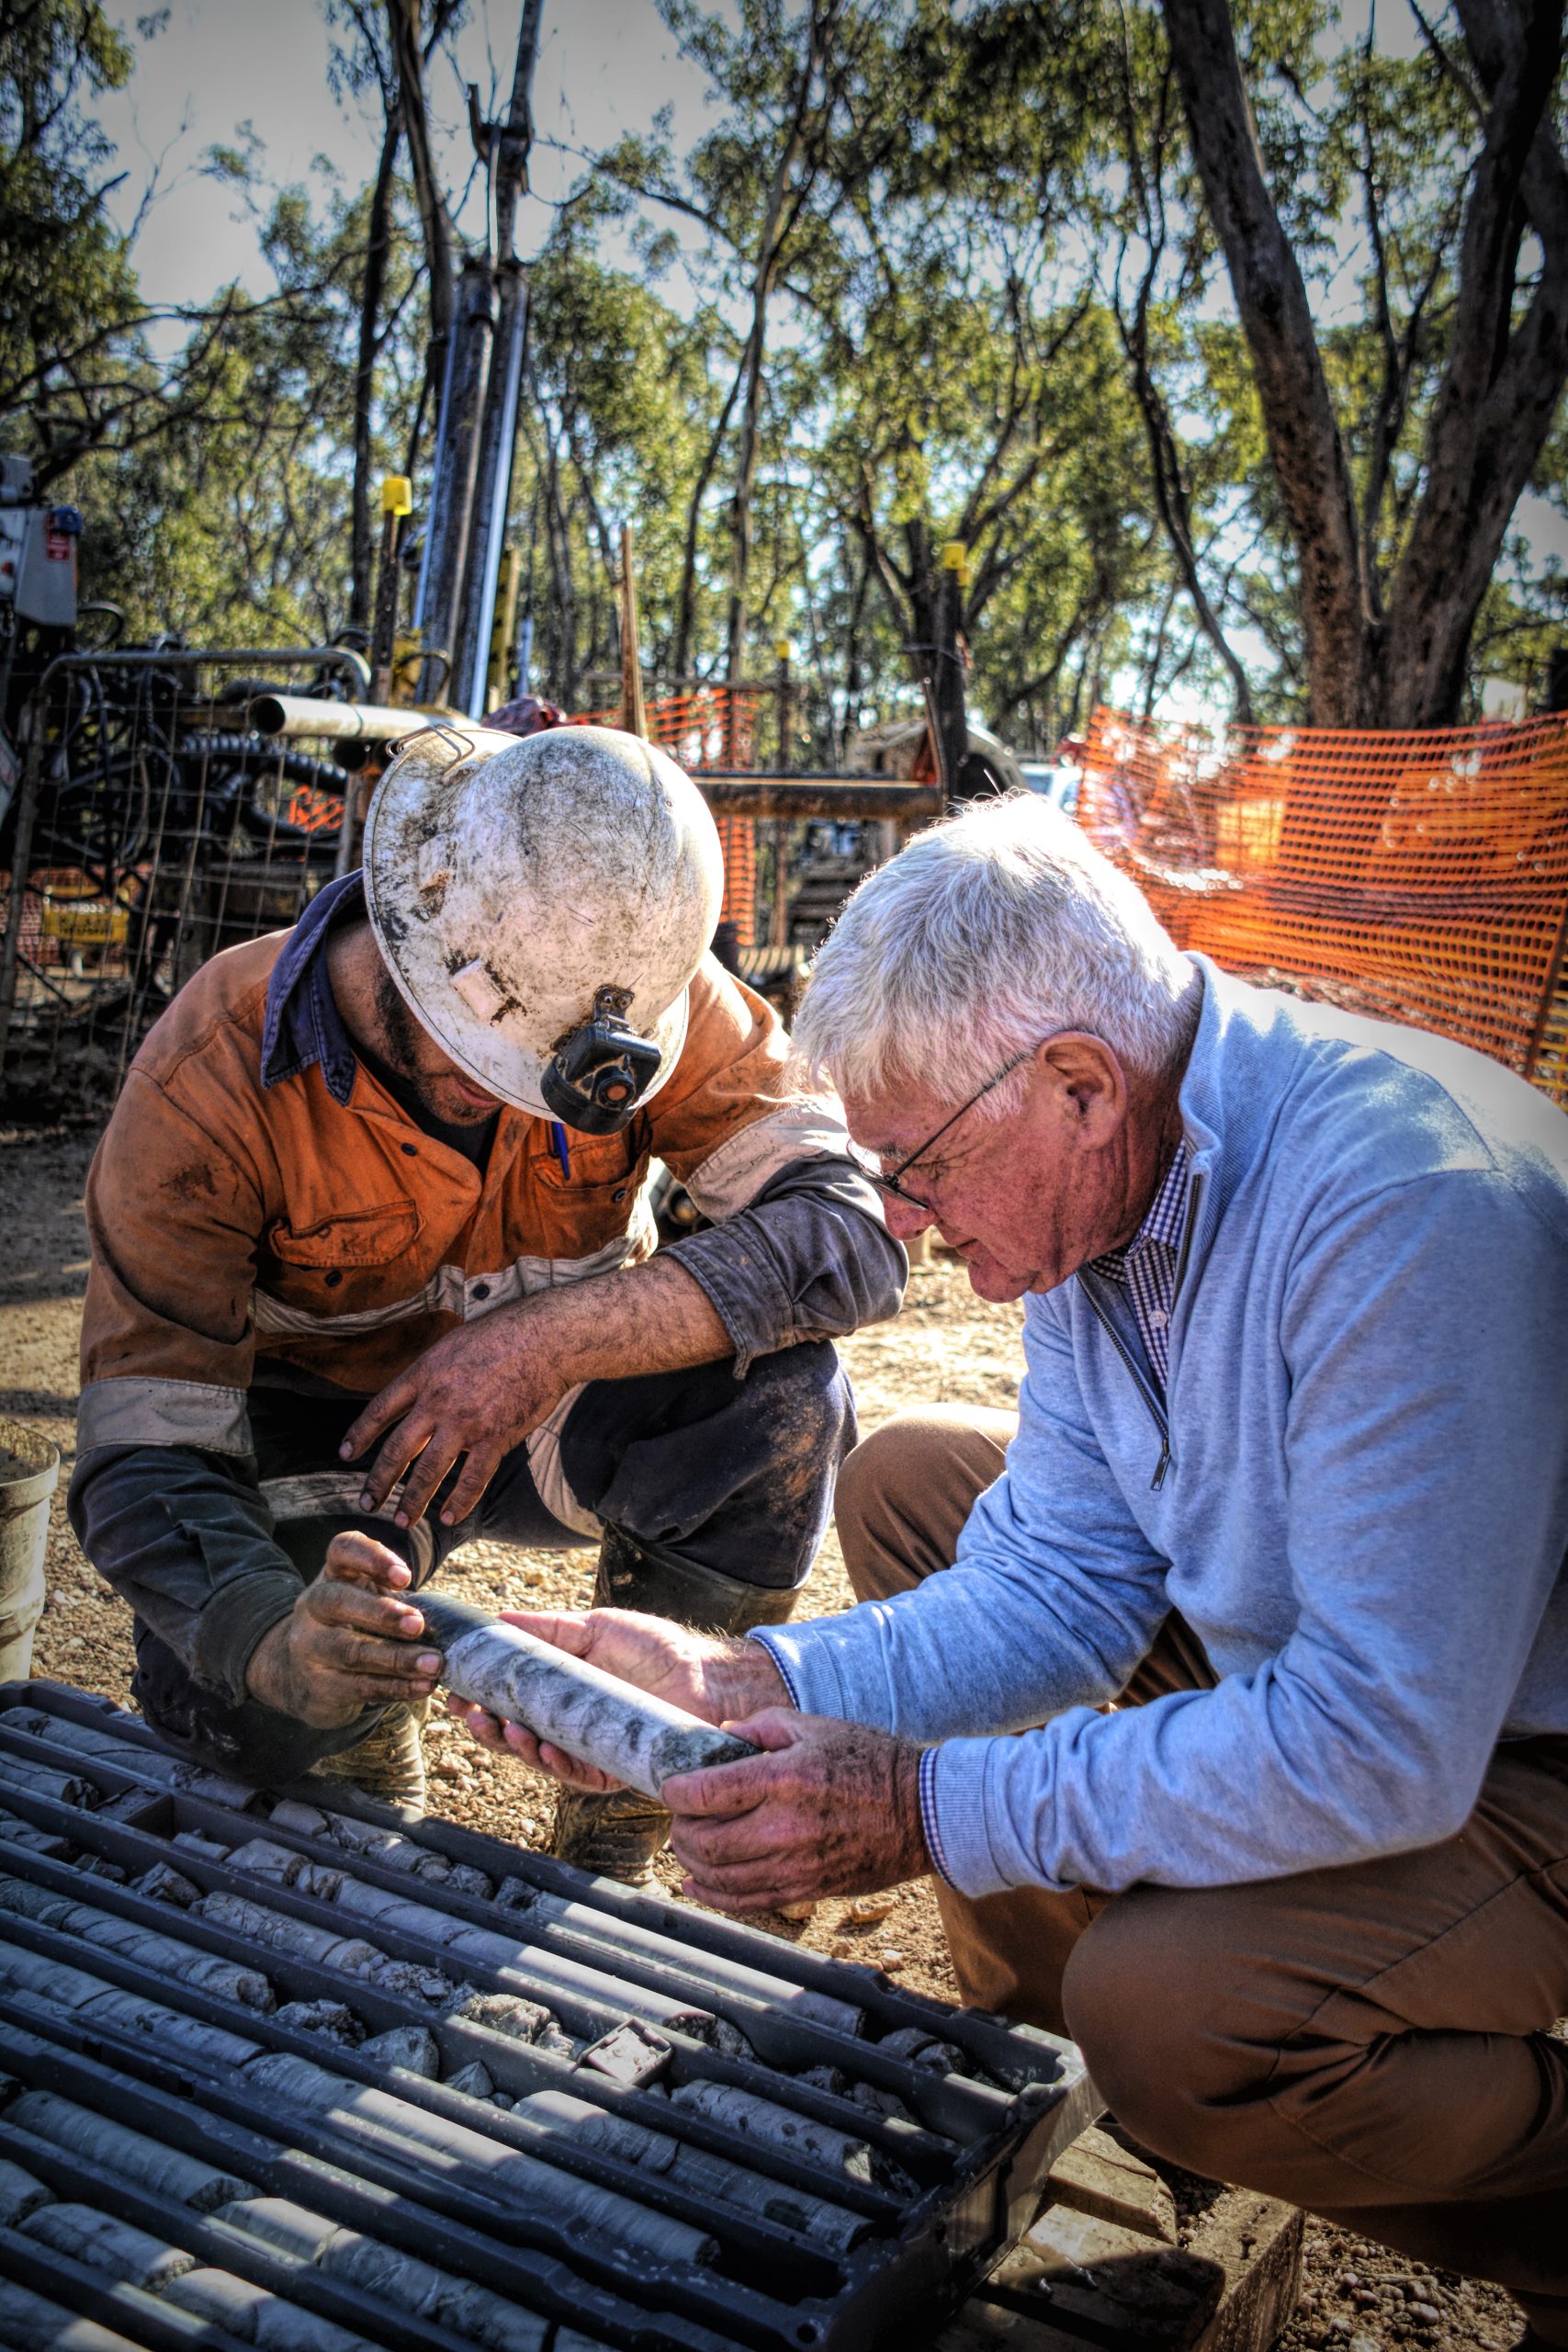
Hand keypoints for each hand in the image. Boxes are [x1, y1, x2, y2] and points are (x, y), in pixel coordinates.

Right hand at [245, 1531, 443, 1727]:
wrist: (304, 1676)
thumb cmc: (355, 1627)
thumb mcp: (370, 1602)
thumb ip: (402, 1602)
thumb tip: (455, 1624)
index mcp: (333, 1575)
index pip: (342, 1550)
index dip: (371, 1557)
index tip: (405, 1576)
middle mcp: (313, 1607)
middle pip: (338, 1601)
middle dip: (382, 1613)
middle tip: (418, 1624)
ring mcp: (309, 1648)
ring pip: (351, 1651)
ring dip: (398, 1659)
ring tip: (434, 1663)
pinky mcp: (317, 1686)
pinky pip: (359, 1687)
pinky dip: (396, 1688)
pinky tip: (423, 1686)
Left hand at [339, 1300, 568, 1528]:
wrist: (544, 1339)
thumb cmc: (501, 1335)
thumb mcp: (451, 1345)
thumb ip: (430, 1373)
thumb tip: (414, 1395)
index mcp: (424, 1375)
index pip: (380, 1410)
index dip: (360, 1435)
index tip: (346, 1455)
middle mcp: (437, 1401)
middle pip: (398, 1449)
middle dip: (379, 1480)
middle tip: (366, 1502)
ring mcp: (466, 1422)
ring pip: (429, 1471)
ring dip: (412, 1500)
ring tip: (402, 1521)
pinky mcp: (495, 1437)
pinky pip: (473, 1478)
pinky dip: (460, 1500)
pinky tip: (449, 1516)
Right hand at [444, 1606, 789, 1791]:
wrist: (706, 1677)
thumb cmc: (657, 1649)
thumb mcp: (597, 1628)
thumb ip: (549, 1629)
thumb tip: (498, 1619)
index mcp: (563, 1690)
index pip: (511, 1701)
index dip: (482, 1701)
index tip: (458, 1693)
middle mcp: (571, 1723)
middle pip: (516, 1734)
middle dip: (488, 1729)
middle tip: (472, 1717)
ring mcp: (589, 1748)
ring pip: (540, 1759)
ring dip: (516, 1747)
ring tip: (504, 1730)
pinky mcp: (613, 1771)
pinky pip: (576, 1775)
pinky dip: (556, 1764)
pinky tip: (545, 1747)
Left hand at [661, 1709, 927, 1914]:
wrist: (923, 1812)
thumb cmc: (871, 1761)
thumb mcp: (815, 1726)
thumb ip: (761, 1726)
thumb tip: (721, 1734)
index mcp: (782, 1779)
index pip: (704, 1794)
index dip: (675, 1791)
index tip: (672, 1786)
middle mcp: (783, 1828)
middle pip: (703, 1841)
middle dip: (680, 1828)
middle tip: (681, 1816)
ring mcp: (794, 1866)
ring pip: (718, 1877)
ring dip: (691, 1861)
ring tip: (688, 1844)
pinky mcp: (806, 1890)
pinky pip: (744, 1903)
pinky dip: (711, 1896)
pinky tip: (696, 1883)